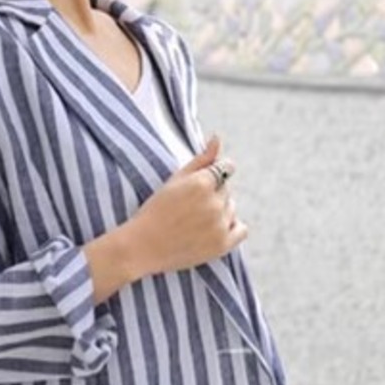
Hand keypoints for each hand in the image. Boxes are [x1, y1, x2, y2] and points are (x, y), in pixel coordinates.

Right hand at [129, 134, 248, 275]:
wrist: (142, 246)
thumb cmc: (155, 210)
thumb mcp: (175, 179)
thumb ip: (201, 159)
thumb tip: (217, 138)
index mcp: (202, 183)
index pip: (225, 168)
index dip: (211, 176)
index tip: (197, 187)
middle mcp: (214, 203)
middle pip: (227, 189)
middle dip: (213, 193)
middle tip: (188, 207)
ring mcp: (219, 225)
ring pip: (232, 208)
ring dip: (220, 211)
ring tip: (194, 221)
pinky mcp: (222, 244)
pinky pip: (241, 229)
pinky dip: (232, 227)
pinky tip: (214, 229)